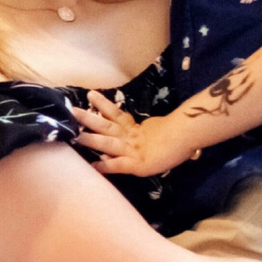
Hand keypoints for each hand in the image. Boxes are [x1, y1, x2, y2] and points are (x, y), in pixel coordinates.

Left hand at [70, 90, 189, 177]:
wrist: (190, 135)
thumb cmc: (181, 135)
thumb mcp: (159, 131)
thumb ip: (148, 132)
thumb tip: (146, 133)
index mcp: (136, 128)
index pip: (117, 115)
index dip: (103, 106)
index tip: (90, 95)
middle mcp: (131, 137)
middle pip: (106, 125)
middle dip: (88, 119)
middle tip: (71, 110)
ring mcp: (133, 150)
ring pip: (107, 142)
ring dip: (90, 139)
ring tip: (75, 135)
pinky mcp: (138, 164)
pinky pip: (119, 165)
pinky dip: (106, 166)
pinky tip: (94, 166)